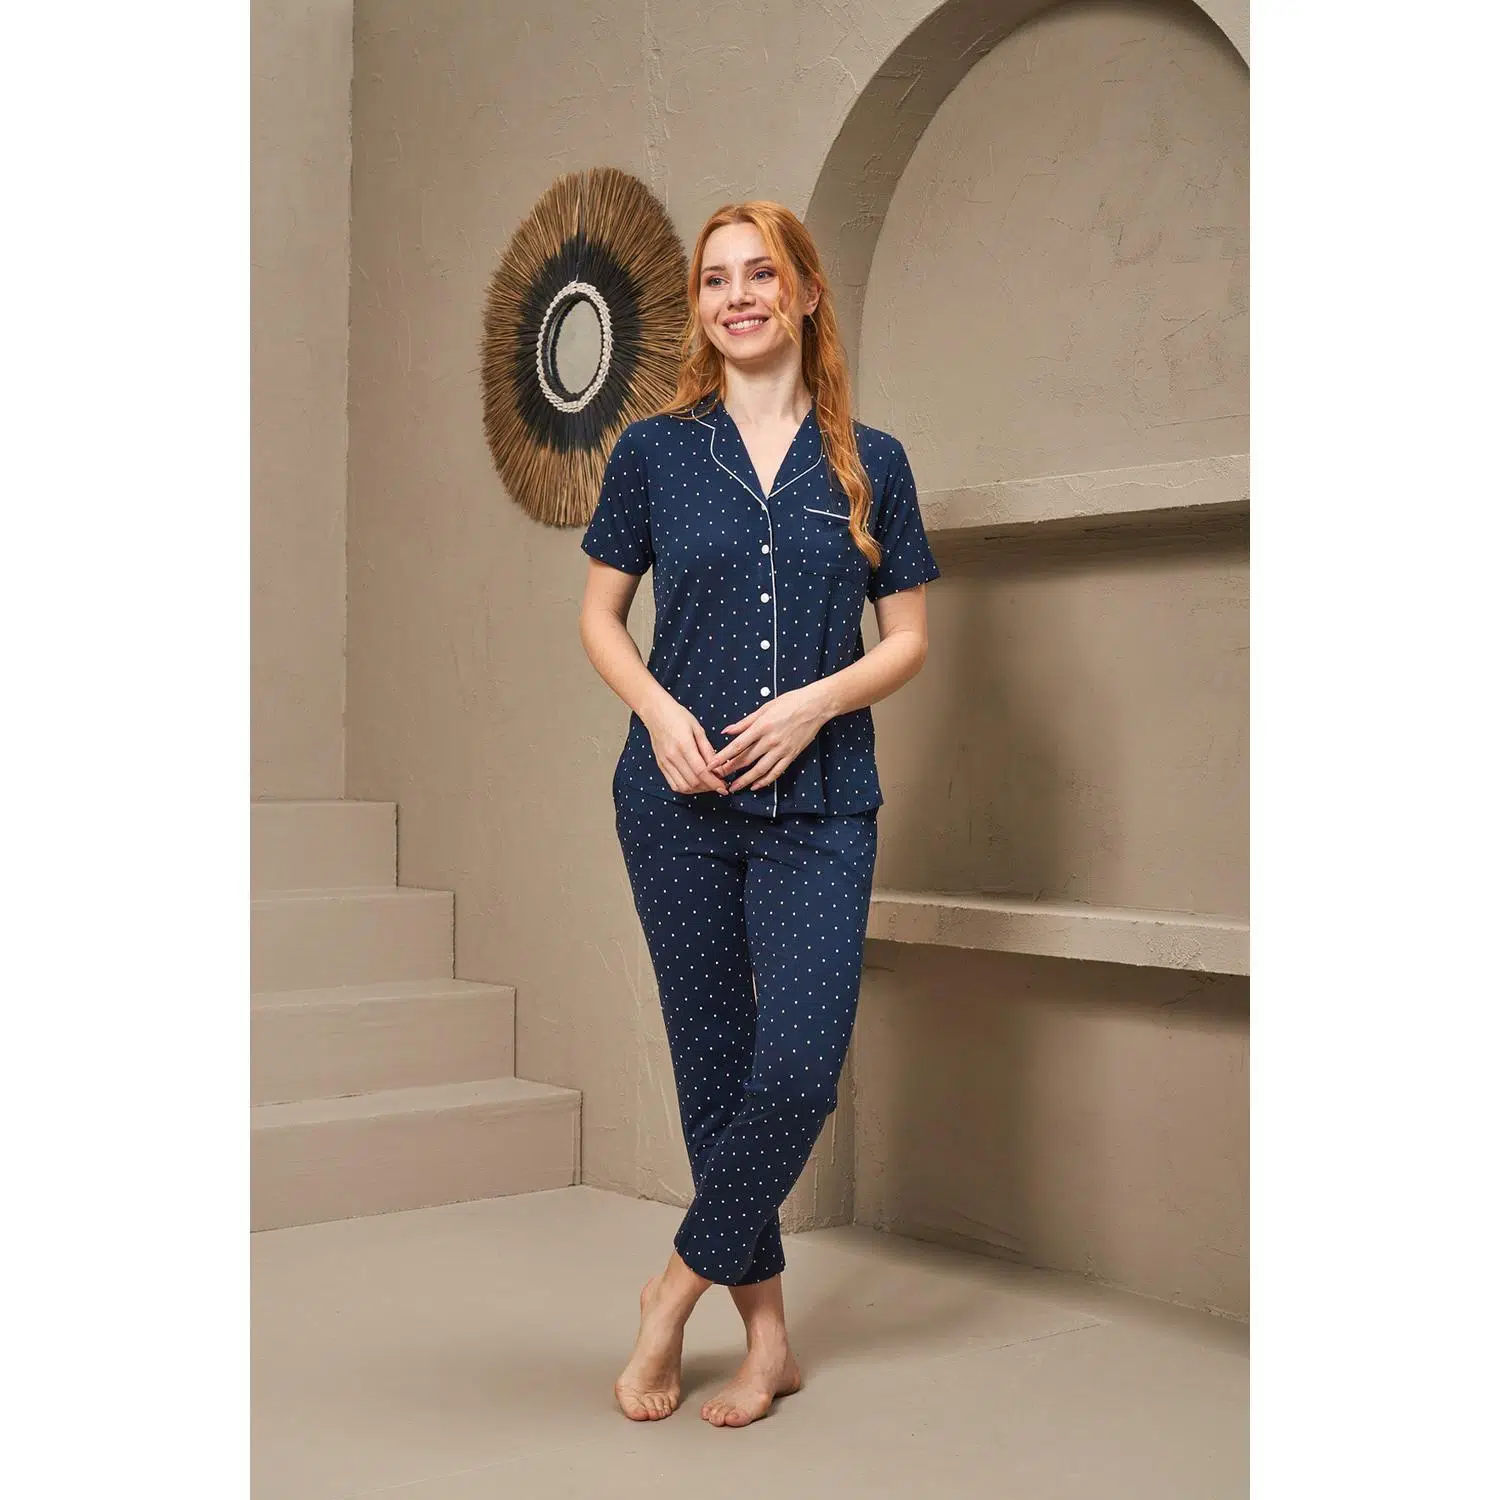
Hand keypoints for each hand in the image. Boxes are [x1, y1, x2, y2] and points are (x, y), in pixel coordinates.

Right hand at [641, 699, 729, 794]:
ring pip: (683, 787)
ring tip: (709, 784)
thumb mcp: (698, 729)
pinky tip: (696, 783)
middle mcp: (672, 757)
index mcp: (684, 745)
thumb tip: (719, 768)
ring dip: (698, 790)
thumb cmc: (678, 716)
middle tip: (720, 785)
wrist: (655, 712)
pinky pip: (674, 784)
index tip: (724, 787)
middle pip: (693, 782)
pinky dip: (687, 788)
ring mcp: (664, 763)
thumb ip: (708, 750)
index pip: (701, 771)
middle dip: (709, 787)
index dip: (714, 782)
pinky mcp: (661, 766)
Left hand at [706, 686, 831, 792]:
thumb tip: (727, 731)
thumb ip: (745, 722)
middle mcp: (770, 740)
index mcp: (762, 726)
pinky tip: (756, 785)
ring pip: (760, 770)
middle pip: (746, 760)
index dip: (723, 757)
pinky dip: (765, 781)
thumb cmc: (790, 702)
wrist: (815, 706)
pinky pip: (776, 772)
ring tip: (734, 787)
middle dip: (730, 770)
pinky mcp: (791, 755)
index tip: (712, 764)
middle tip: (717, 778)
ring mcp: (782, 750)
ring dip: (745, 780)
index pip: (737, 745)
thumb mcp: (764, 707)